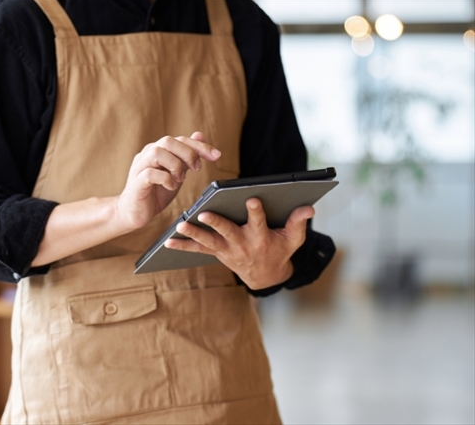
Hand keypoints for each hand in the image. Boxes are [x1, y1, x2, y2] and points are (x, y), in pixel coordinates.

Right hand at [115, 132, 221, 229]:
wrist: (134, 212)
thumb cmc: (155, 192)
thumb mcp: (176, 173)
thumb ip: (186, 156)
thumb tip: (199, 135)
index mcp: (158, 150)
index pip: (180, 140)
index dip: (200, 146)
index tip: (216, 155)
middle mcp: (147, 154)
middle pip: (168, 141)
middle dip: (188, 154)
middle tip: (196, 170)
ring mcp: (140, 167)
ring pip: (158, 153)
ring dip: (175, 166)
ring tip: (180, 179)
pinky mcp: (136, 183)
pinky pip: (150, 174)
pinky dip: (165, 179)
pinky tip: (171, 187)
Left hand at [164, 198, 314, 289]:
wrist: (265, 276)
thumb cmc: (279, 251)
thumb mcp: (293, 239)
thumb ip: (298, 222)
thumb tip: (309, 207)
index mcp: (260, 238)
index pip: (258, 222)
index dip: (256, 211)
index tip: (252, 199)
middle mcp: (241, 244)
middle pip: (227, 232)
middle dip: (216, 222)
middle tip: (204, 213)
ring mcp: (227, 250)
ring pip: (208, 241)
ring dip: (193, 233)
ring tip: (180, 224)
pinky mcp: (217, 253)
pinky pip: (197, 250)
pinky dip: (182, 246)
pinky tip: (167, 241)